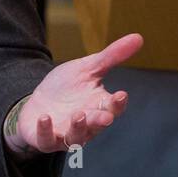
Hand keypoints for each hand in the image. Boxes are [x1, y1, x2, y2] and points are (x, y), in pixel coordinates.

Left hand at [4, 33, 143, 155]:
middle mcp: (86, 124)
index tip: (121, 94)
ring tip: (78, 115)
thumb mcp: (87, 68)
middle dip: (101, 120)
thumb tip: (138, 37)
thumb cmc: (67, 87)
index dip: (117, 103)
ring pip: (76, 137)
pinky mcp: (45, 139)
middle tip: (105, 116)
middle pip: (97, 125)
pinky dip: (46, 131)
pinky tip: (45, 117)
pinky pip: (47, 139)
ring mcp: (66, 133)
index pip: (113, 107)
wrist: (38, 103)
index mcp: (99, 106)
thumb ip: (111, 57)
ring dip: (78, 128)